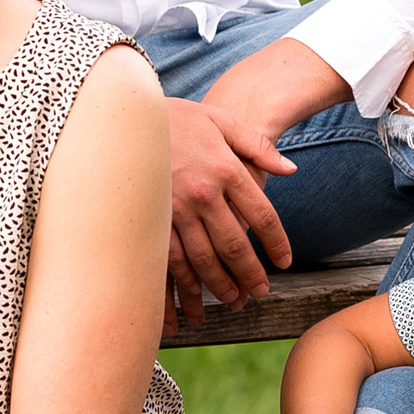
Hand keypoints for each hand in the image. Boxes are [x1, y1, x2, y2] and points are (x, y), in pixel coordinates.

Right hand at [163, 97, 295, 333]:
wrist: (123, 113)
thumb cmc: (177, 116)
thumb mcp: (221, 120)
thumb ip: (258, 146)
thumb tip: (290, 169)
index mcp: (226, 168)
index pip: (262, 215)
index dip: (276, 243)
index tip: (283, 262)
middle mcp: (203, 192)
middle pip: (235, 244)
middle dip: (250, 274)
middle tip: (260, 292)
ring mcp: (174, 208)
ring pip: (203, 259)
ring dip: (220, 285)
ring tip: (233, 301)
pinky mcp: (148, 218)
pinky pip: (169, 260)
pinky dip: (182, 284)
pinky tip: (192, 297)